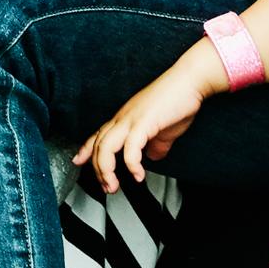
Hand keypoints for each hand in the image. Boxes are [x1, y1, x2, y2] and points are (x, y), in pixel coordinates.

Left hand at [78, 56, 217, 188]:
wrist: (190, 80)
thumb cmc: (178, 100)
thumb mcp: (163, 129)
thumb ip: (156, 144)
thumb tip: (153, 157)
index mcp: (125, 117)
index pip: (98, 135)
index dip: (85, 150)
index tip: (78, 161)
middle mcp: (123, 117)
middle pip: (98, 146)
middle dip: (98, 170)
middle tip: (107, 187)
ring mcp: (131, 119)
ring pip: (106, 147)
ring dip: (107, 171)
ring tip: (114, 186)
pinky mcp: (144, 122)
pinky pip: (130, 148)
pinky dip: (131, 165)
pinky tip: (138, 175)